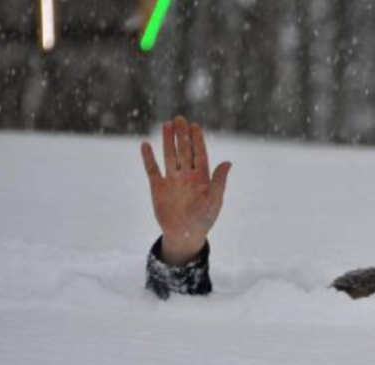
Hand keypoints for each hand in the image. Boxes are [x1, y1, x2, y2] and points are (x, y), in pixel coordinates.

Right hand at [141, 116, 231, 265]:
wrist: (184, 235)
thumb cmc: (203, 219)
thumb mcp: (214, 200)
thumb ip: (219, 181)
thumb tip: (228, 162)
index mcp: (201, 178)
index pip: (199, 154)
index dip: (197, 140)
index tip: (195, 125)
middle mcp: (186, 176)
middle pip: (184, 151)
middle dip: (182, 135)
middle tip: (180, 118)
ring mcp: (172, 180)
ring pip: (169, 156)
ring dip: (168, 141)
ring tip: (166, 124)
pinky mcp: (157, 187)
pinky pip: (152, 169)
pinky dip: (148, 157)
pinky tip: (146, 144)